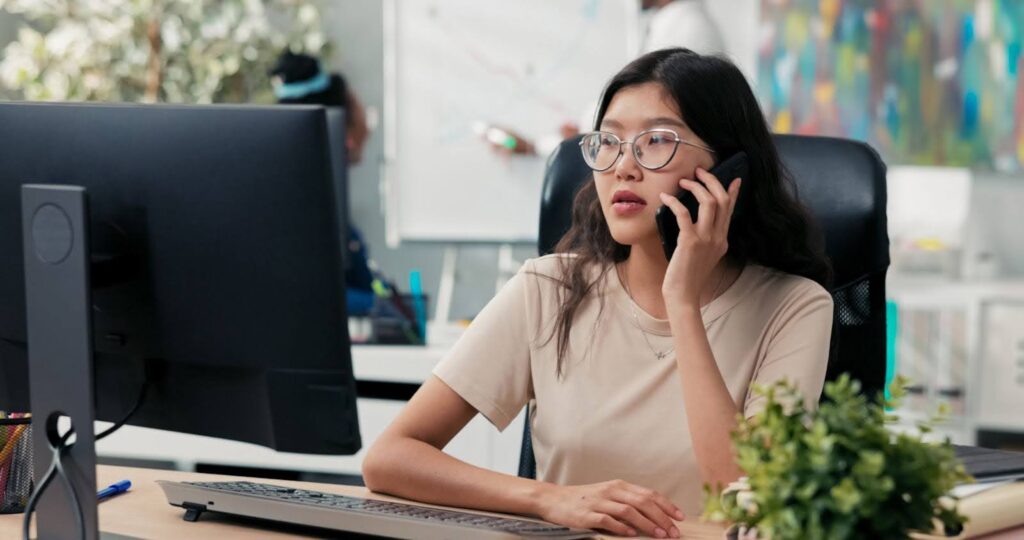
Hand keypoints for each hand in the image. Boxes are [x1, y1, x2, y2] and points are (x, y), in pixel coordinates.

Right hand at [537, 480, 684, 537]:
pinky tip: (631, 535)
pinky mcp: (586, 515)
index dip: (667, 505)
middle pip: (642, 502)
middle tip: (674, 532)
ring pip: (628, 511)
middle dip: (661, 517)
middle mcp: (611, 491)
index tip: (680, 517)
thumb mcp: (608, 495)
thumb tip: (654, 514)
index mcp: (619, 486)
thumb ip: (628, 501)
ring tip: (659, 535)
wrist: (553, 499)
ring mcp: (598, 502)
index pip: (648, 494)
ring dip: (646, 523)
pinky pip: (607, 520)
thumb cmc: (584, 499)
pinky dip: (621, 527)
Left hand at [657, 168, 741, 309]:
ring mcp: (706, 239)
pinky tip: (665, 198)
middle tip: (699, 171)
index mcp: (722, 240)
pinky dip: (674, 202)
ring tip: (683, 181)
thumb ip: (705, 239)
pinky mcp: (690, 242)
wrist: (683, 295)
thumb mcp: (703, 255)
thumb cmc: (687, 276)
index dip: (733, 192)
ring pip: (709, 202)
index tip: (735, 179)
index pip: (730, 210)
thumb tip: (695, 220)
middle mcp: (718, 237)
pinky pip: (684, 214)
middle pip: (722, 199)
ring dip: (696, 187)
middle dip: (712, 181)